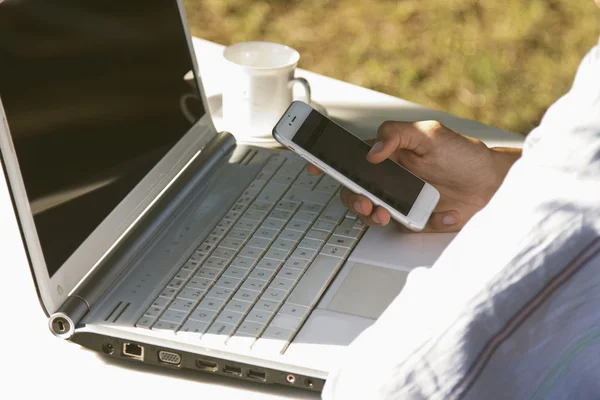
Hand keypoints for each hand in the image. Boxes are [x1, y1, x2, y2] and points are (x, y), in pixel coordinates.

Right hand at [307, 120, 520, 231]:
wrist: (491, 185)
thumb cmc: (465, 155)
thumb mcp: (431, 134)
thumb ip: (398, 134)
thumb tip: (371, 151)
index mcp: (388, 154)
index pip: (351, 156)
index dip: (328, 160)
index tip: (313, 163)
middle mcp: (389, 177)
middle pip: (352, 188)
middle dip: (351, 197)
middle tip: (363, 200)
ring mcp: (399, 199)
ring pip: (370, 211)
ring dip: (373, 215)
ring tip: (386, 214)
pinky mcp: (412, 219)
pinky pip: (403, 226)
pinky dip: (422, 221)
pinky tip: (444, 212)